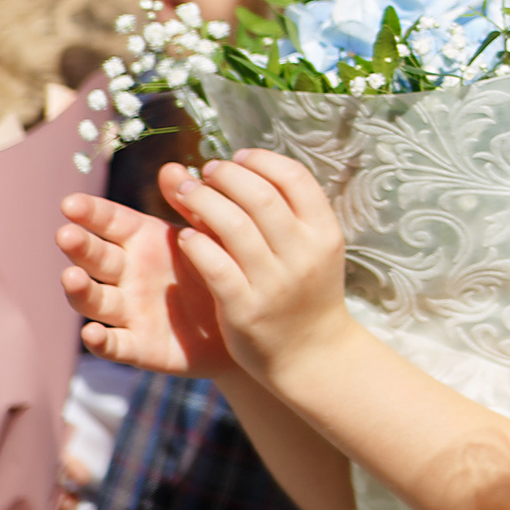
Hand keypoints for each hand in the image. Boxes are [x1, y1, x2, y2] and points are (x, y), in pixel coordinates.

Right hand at [56, 192, 228, 377]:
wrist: (245, 318)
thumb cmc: (220, 266)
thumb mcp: (209, 234)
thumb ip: (191, 204)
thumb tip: (172, 167)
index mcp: (143, 241)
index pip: (111, 222)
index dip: (91, 213)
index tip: (71, 202)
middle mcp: (127, 274)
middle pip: (96, 258)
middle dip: (80, 246)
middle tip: (67, 233)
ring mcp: (129, 310)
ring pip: (95, 300)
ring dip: (80, 289)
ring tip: (72, 276)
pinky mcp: (139, 346)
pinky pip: (115, 345)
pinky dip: (101, 341)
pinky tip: (93, 333)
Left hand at [158, 152, 355, 390]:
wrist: (312, 352)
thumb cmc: (304, 290)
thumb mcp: (305, 247)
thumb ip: (273, 209)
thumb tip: (232, 162)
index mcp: (324, 232)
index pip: (294, 178)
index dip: (261, 160)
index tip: (236, 157)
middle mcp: (304, 253)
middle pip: (260, 196)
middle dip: (226, 176)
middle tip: (204, 172)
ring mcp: (276, 282)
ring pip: (234, 226)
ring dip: (203, 201)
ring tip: (186, 194)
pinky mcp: (246, 308)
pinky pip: (215, 265)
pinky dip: (196, 244)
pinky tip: (184, 237)